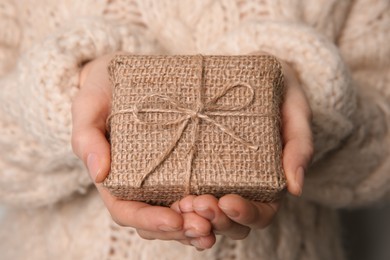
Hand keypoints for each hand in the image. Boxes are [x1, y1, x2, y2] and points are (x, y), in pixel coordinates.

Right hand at [71, 54, 311, 249]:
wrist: (124, 78)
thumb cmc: (104, 92)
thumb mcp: (89, 107)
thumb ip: (87, 138)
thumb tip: (99, 172)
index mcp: (116, 179)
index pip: (128, 211)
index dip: (151, 221)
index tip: (174, 220)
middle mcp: (142, 186)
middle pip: (159, 223)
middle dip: (182, 230)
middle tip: (206, 227)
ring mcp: (165, 180)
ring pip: (181, 218)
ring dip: (201, 226)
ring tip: (221, 222)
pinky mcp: (185, 169)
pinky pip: (198, 197)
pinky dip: (213, 210)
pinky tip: (231, 208)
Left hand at [165, 59, 312, 249]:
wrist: (249, 73)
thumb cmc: (277, 92)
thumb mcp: (294, 110)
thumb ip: (300, 144)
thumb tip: (296, 188)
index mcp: (268, 183)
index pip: (261, 214)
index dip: (245, 214)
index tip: (228, 201)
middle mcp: (241, 188)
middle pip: (229, 223)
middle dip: (214, 219)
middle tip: (198, 203)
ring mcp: (215, 182)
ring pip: (204, 218)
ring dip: (191, 218)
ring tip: (181, 203)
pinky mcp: (192, 171)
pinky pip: (181, 198)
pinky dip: (172, 206)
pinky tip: (167, 197)